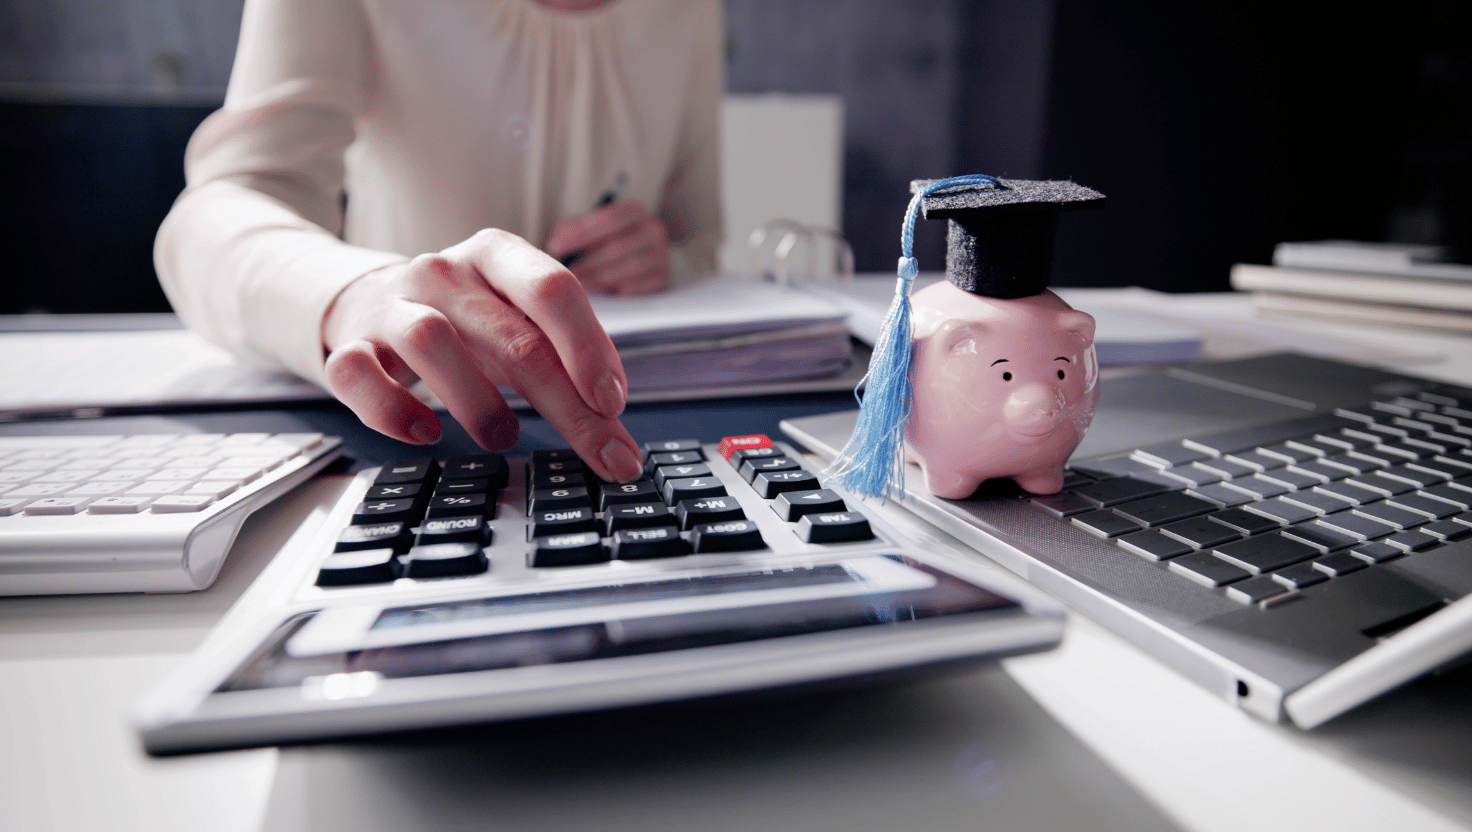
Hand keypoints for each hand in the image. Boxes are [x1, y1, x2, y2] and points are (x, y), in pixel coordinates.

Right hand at [320, 229, 644, 481]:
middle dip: (566, 403)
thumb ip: (569, 363)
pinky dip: (392, 410)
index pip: (553, 289)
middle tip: (600, 450)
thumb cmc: (467, 320)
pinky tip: (426, 433)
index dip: (589, 348)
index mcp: (497, 255)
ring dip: (478, 402)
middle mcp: (443, 272)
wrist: (371, 304)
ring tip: (504, 436)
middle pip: (513, 337)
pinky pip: (357, 374)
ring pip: (432, 343)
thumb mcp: (521, 323)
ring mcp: (393, 307)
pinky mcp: (350, 346)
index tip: (614, 403)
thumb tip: (615, 430)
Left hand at [544, 199, 670, 295]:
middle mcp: (653, 230)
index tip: (556, 247)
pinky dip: (619, 290)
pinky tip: (603, 291)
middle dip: (587, 261)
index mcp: (634, 211)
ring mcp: (661, 255)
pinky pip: (641, 287)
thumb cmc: (603, 240)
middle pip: (618, 246)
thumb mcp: (587, 228)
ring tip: (579, 284)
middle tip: (566, 273)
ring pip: (631, 268)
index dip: (581, 233)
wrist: (638, 257)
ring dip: (600, 278)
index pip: (609, 219)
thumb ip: (570, 230)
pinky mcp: (662, 279)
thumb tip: (557, 244)